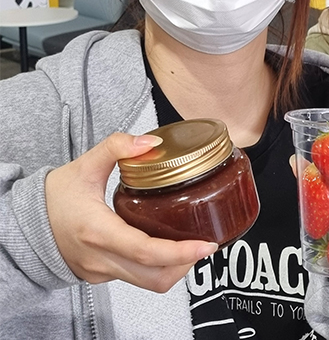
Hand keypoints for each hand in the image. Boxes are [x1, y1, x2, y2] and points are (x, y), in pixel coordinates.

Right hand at [45, 133, 218, 291]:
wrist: (26, 223)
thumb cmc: (55, 196)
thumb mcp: (84, 164)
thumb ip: (117, 147)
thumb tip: (150, 142)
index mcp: (98, 231)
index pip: (146, 251)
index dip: (181, 252)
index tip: (205, 244)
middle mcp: (101, 258)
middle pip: (155, 277)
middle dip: (186, 264)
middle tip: (205, 244)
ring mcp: (101, 271)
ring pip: (148, 283)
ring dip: (175, 269)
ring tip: (191, 246)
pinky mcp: (102, 276)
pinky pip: (137, 279)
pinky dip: (158, 268)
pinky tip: (168, 246)